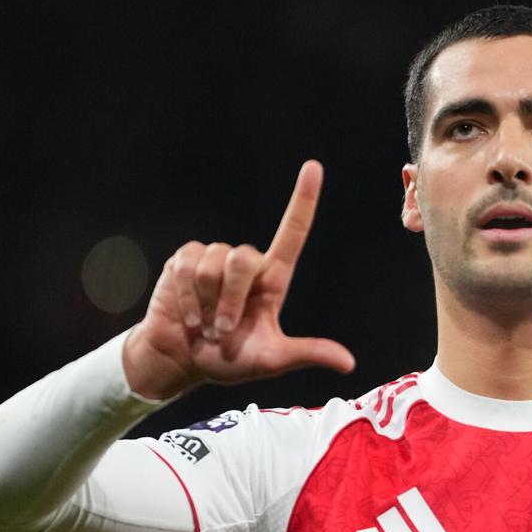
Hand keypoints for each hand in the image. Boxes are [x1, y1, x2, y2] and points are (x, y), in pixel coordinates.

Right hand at [123, 160, 354, 399]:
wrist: (182, 360)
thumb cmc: (229, 360)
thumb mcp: (272, 360)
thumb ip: (307, 353)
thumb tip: (349, 364)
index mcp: (272, 278)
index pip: (292, 232)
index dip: (303, 200)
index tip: (314, 167)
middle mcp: (246, 263)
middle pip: (244, 259)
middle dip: (232, 300)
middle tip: (224, 330)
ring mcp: (214, 258)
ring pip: (213, 264)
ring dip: (207, 302)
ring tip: (205, 323)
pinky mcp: (184, 259)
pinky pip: (186, 267)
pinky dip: (186, 297)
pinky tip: (188, 313)